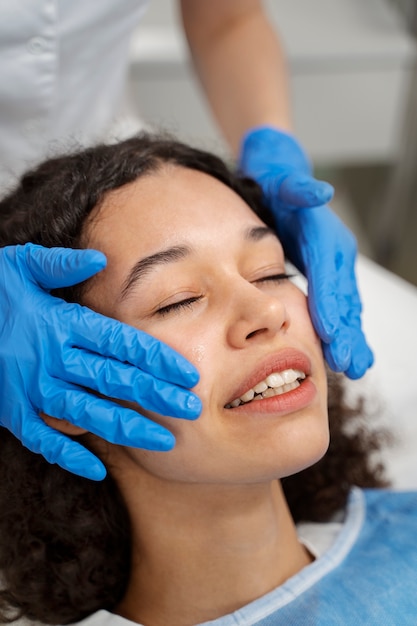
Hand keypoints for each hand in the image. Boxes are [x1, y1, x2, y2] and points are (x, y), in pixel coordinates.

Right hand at [0, 244, 200, 478]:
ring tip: (164, 441)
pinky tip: (99, 470)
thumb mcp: (19, 266)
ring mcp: (30, 389)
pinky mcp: (11, 413)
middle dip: (155, 395)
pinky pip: (42, 440)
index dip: (156, 357)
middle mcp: (50, 359)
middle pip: (112, 379)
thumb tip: (99, 260)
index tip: (187, 372)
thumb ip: (59, 264)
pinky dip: (68, 456)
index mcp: (59, 323)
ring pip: (87, 413)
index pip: (119, 341)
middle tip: (192, 409)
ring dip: (127, 428)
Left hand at [238, 126, 372, 378]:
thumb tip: (320, 191)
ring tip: (354, 368)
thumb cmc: (277, 187)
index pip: (329, 277)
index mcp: (328, 239)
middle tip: (346, 363)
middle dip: (345, 332)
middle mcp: (338, 256)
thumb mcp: (284, 183)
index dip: (329, 305)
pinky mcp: (328, 279)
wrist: (281, 182)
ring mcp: (335, 269)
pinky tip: (346, 356)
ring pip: (346, 309)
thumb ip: (300, 190)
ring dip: (351, 338)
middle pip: (343, 299)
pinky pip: (339, 310)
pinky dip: (343, 332)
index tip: (329, 333)